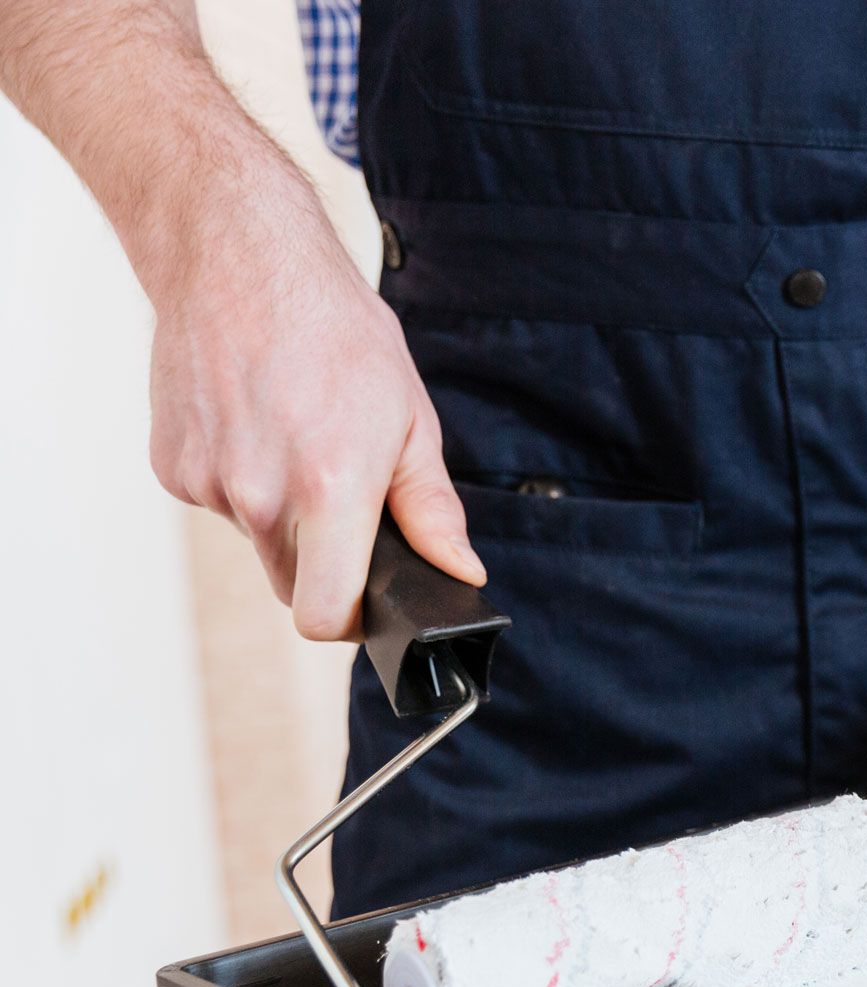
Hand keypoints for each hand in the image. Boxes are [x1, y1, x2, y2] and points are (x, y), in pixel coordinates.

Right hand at [146, 187, 482, 639]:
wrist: (236, 255)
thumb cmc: (335, 330)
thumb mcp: (411, 419)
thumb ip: (433, 511)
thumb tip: (462, 572)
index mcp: (329, 489)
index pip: (324, 614)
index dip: (351, 621)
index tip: (368, 602)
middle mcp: (260, 495)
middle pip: (293, 586)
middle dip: (325, 565)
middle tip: (346, 503)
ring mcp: (207, 482)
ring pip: (259, 542)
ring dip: (284, 516)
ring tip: (300, 438)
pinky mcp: (172, 466)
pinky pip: (220, 504)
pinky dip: (243, 482)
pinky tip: (258, 424)